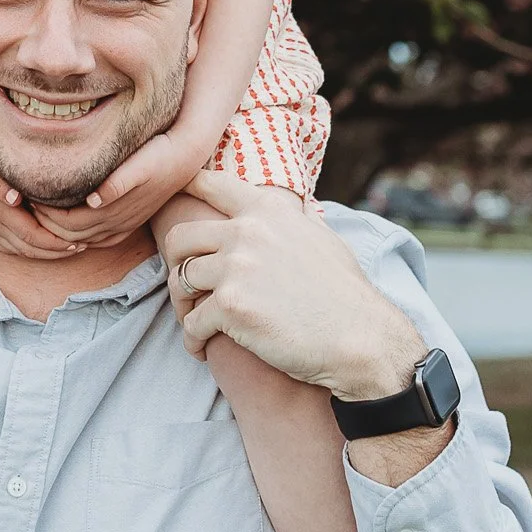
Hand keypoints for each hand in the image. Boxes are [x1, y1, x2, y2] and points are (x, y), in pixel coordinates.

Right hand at [0, 127, 85, 261]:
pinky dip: (25, 249)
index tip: (80, 240)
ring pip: (18, 249)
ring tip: (66, 248)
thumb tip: (15, 198)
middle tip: (82, 247)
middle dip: (56, 250)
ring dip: (43, 252)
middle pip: (29, 247)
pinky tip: (35, 244)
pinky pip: (5, 245)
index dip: (56, 242)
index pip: (32, 235)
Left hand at [26, 132, 198, 248]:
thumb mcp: (141, 165)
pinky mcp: (127, 224)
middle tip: (26, 203)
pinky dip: (77, 234)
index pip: (68, 225)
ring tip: (39, 209)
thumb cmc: (159, 155)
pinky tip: (66, 220)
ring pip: (80, 240)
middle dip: (45, 224)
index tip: (29, 195)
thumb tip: (93, 199)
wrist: (185, 158)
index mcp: (115, 211)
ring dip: (58, 230)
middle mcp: (117, 225)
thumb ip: (118, 183)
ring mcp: (122, 227)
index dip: (45, 214)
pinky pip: (96, 239)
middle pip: (69, 236)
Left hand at [161, 170, 427, 401]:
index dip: (184, 189)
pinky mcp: (229, 305)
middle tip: (185, 286)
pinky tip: (203, 348)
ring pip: (180, 281)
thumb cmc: (345, 293)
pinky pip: (190, 322)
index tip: (171, 202)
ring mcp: (235, 267)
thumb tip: (295, 203)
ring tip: (197, 322)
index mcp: (267, 209)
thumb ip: (296, 218)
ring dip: (183, 306)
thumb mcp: (322, 238)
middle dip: (174, 263)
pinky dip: (193, 339)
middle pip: (179, 237)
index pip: (210, 184)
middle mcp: (247, 230)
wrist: (359, 337)